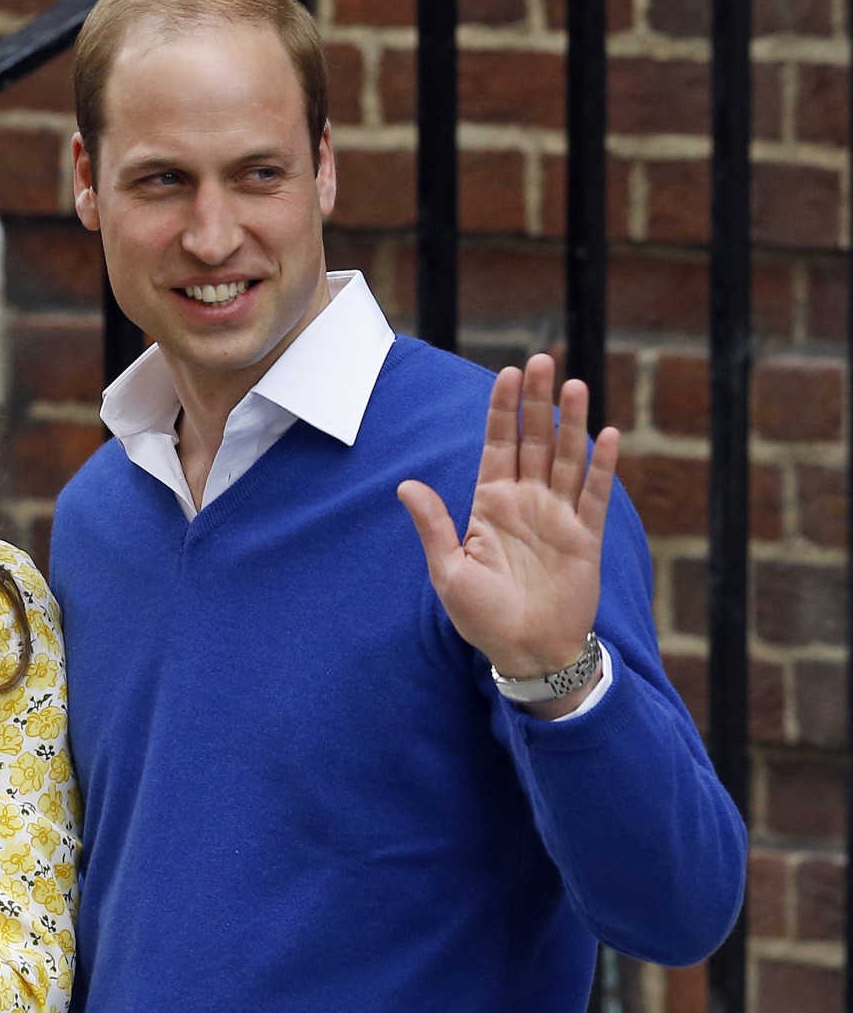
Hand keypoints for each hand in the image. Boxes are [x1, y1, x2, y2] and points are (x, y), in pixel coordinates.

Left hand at [397, 353, 619, 703]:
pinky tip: (606, 435)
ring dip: (571, 422)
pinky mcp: (586, 538)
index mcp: (490, 505)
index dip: (503, 410)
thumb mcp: (448, 570)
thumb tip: (406, 485)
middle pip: (534, 440)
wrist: (525, 652)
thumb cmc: (481, 616)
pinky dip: (602, 466)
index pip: (498, 445)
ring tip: (573, 385)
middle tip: (541, 360)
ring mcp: (558, 517)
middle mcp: (526, 503)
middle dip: (537, 401)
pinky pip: (595, 495)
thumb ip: (433, 525)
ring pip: (566, 458)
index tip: (508, 374)